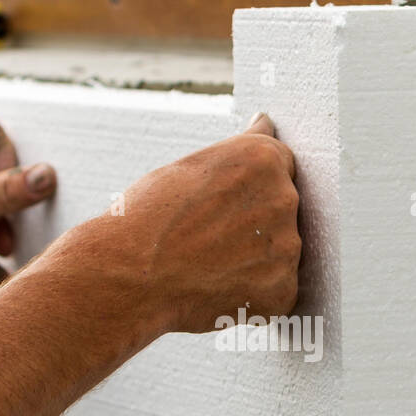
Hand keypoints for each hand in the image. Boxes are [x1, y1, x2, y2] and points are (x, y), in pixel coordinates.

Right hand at [77, 112, 299, 334]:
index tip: (221, 204)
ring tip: (207, 265)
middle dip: (253, 224)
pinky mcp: (282, 291)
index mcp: (263, 159)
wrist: (128, 277)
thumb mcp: (191, 166)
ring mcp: (288, 249)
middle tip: (205, 238)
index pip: (280, 167)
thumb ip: (240, 150)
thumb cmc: (148, 218)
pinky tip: (216, 288)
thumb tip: (264, 122)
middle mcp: (284, 199)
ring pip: (279, 252)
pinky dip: (252, 293)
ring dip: (254, 260)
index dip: (247, 189)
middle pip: (282, 211)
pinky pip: (276, 290)